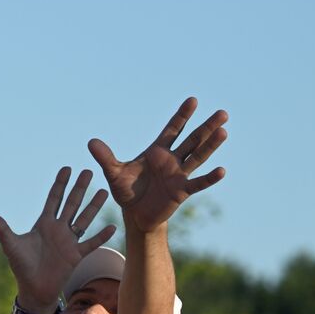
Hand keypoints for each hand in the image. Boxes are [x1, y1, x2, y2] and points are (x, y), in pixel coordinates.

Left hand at [0, 167, 115, 310]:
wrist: (33, 289)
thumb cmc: (21, 266)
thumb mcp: (11, 245)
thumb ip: (2, 229)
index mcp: (43, 224)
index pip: (54, 199)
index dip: (60, 184)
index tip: (67, 168)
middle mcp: (58, 229)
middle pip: (71, 204)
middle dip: (79, 188)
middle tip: (89, 171)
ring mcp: (69, 241)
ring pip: (84, 219)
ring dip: (94, 206)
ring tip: (104, 191)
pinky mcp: (76, 255)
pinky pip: (91, 243)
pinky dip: (101, 236)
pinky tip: (112, 226)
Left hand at [88, 97, 227, 232]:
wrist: (134, 214)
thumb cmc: (127, 190)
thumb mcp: (113, 173)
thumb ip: (105, 158)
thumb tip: (91, 142)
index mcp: (157, 151)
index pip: (173, 129)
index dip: (182, 115)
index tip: (193, 100)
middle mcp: (172, 160)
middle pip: (192, 140)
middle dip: (206, 127)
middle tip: (223, 113)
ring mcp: (179, 175)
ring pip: (198, 157)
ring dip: (210, 146)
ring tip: (223, 131)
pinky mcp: (182, 191)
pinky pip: (198, 183)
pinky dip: (209, 178)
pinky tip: (222, 170)